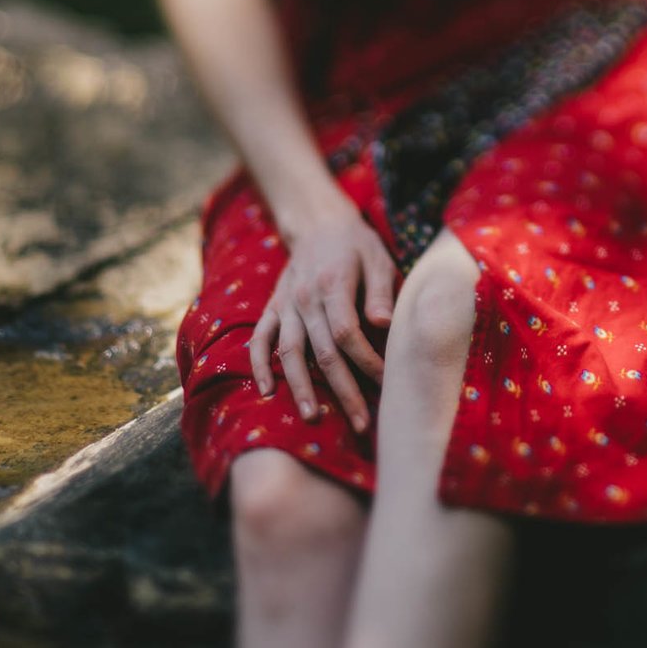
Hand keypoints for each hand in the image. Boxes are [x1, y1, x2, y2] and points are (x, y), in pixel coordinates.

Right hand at [248, 199, 395, 431]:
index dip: (367, 362)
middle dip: (343, 390)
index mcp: (333, 285)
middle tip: (361, 423)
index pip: (348, 334)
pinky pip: (260, 339)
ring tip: (313, 419)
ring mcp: (285, 306)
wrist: (318, 224)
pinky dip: (260, 365)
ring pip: (290, 352)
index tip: (386, 384)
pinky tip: (267, 391)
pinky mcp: (273, 309)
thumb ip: (381, 292)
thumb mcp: (378, 258)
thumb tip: (385, 324)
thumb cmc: (357, 246)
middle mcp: (305, 299)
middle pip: (323, 352)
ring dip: (301, 387)